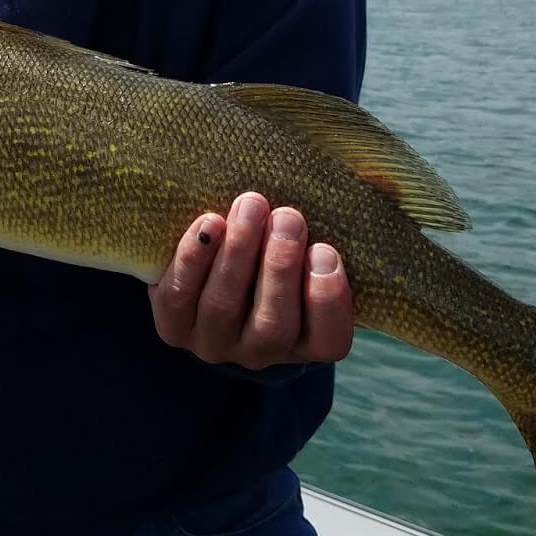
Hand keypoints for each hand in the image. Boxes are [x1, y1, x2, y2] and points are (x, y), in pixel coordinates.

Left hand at [148, 194, 353, 369]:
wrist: (209, 267)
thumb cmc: (272, 250)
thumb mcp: (303, 248)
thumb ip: (317, 234)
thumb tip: (361, 184)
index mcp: (307, 340)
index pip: (329, 341)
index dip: (328, 300)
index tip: (325, 250)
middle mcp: (261, 351)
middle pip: (274, 325)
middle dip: (280, 267)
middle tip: (288, 218)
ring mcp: (214, 343)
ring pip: (224, 307)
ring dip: (238, 253)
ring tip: (250, 207)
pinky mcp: (174, 327)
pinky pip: (179, 298)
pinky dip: (193, 259)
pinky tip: (209, 223)